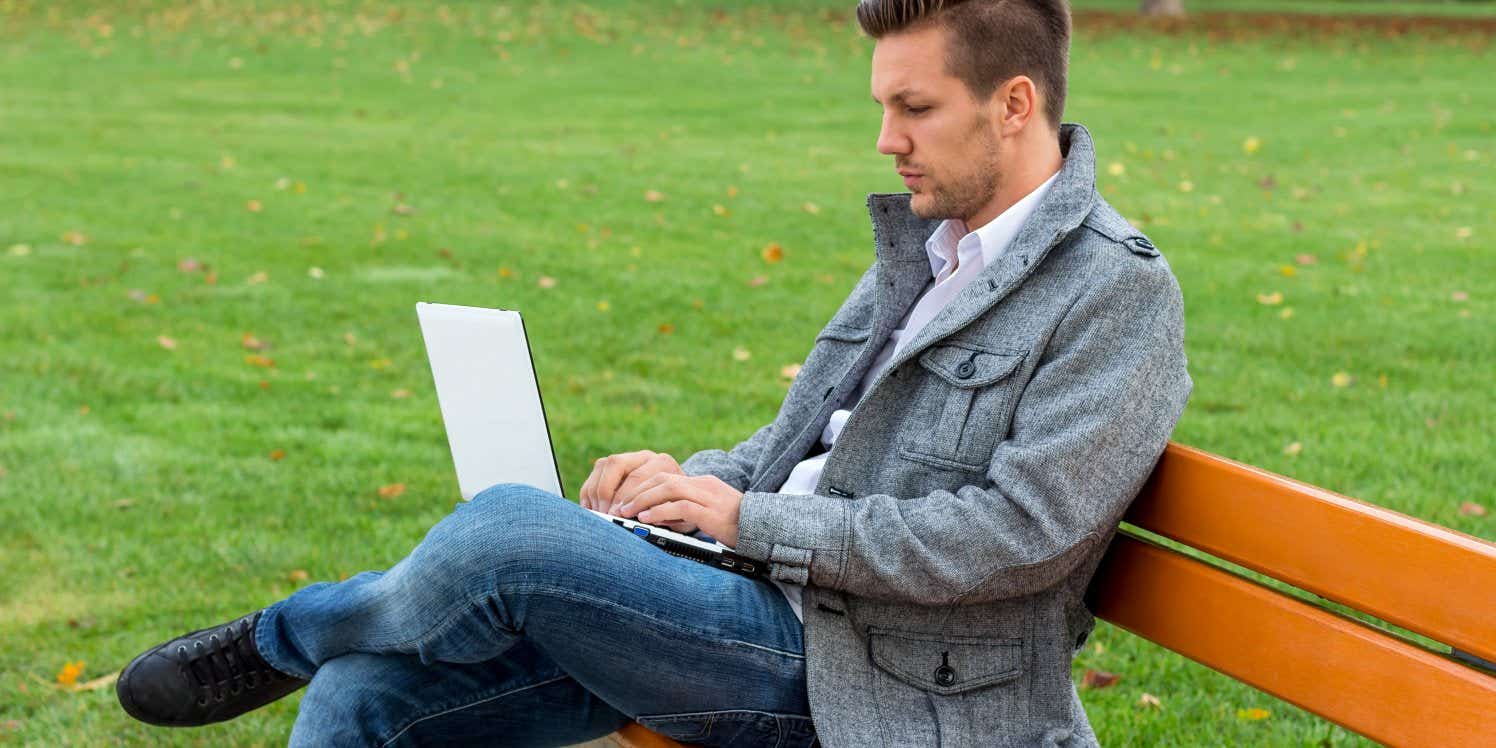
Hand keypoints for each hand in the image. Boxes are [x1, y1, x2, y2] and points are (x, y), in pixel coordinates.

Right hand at [578, 450, 683, 514]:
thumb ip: (662, 512)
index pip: (637, 477)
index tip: (618, 515)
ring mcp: (627, 458)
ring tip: (598, 513)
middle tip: (606, 514)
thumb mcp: (676, 511)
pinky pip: (595, 472)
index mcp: (662, 464)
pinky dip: (589, 491)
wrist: (677, 499)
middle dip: (606, 491)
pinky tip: (592, 508)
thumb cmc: (676, 508)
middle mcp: (644, 456)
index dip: (625, 497)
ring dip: (596, 491)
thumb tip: (644, 518)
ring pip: (603, 466)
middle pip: (616, 463)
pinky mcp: (613, 465)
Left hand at [618, 474, 742, 547]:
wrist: (764, 531)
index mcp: (703, 483)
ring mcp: (709, 496)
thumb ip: (683, 513)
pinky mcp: (711, 512)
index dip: (643, 487)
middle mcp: (704, 485)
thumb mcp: (706, 516)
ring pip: (668, 488)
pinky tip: (646, 517)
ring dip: (643, 499)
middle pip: (663, 478)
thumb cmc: (735, 527)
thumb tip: (657, 518)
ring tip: (626, 511)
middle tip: (619, 505)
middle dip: (637, 491)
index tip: (625, 500)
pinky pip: (681, 506)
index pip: (666, 477)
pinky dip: (660, 510)